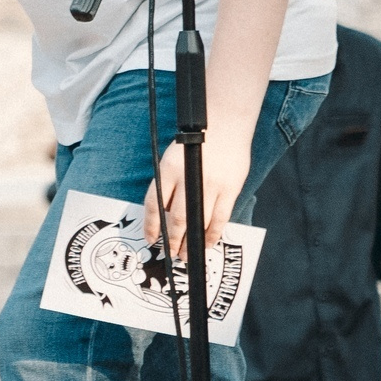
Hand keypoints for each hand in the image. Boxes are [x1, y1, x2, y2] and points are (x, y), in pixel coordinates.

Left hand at [144, 134, 251, 260]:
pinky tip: (207, 244)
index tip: (150, 239)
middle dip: (172, 239)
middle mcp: (188, 179)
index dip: (151, 225)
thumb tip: (165, 214)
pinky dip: (213, 234)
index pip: (154, 203)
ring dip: (191, 241)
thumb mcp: (172, 158)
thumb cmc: (195, 143)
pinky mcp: (229, 189)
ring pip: (199, 221)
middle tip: (169, 253)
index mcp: (168, 170)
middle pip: (177, 218)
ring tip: (186, 255)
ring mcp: (211, 185)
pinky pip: (220, 218)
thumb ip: (168, 184)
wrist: (224, 125)